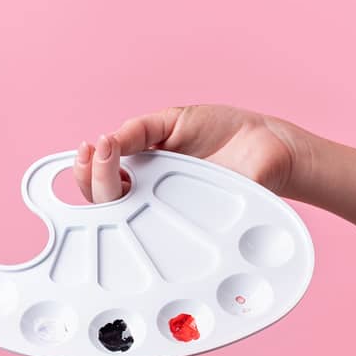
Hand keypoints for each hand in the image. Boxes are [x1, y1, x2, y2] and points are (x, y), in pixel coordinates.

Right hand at [72, 105, 309, 202]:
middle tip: (98, 151)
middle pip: (107, 204)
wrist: (267, 142)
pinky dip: (151, 225)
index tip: (88, 147)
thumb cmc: (222, 131)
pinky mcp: (199, 224)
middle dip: (93, 178)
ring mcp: (174, 214)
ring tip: (108, 161)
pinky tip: (140, 199)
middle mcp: (153, 198)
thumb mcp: (174, 120)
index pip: (103, 181)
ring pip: (131, 222)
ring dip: (110, 194)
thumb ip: (140, 129)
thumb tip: (107, 140)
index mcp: (143, 172)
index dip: (87, 169)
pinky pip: (171, 234)